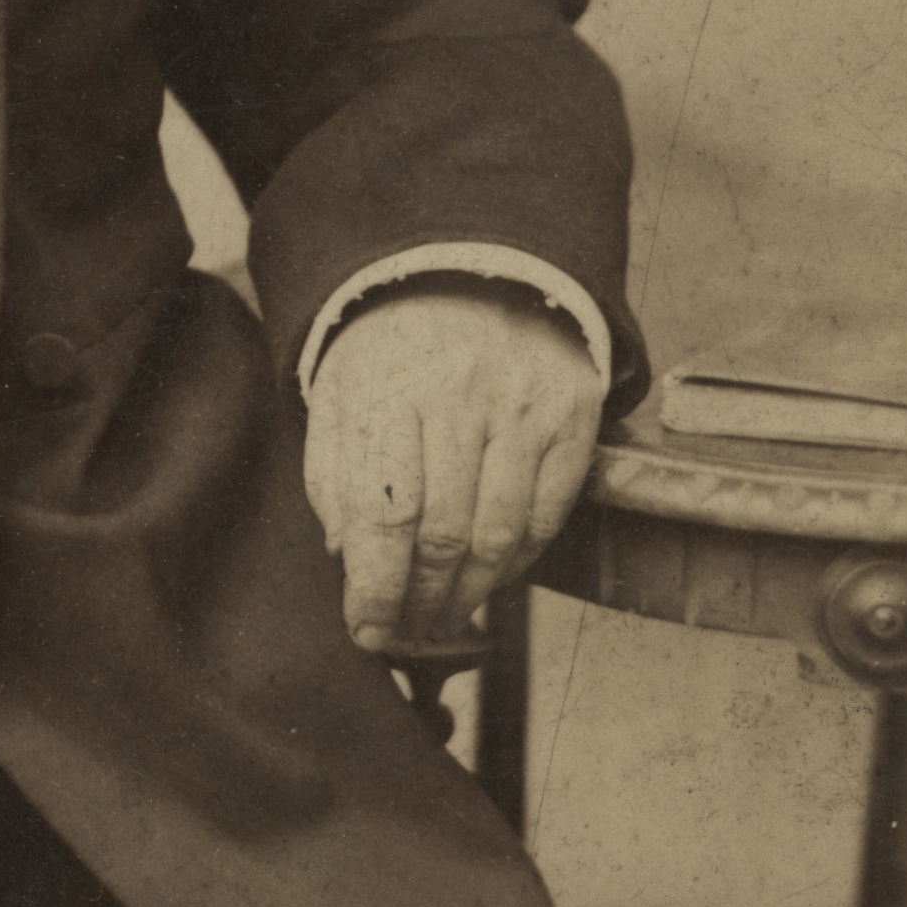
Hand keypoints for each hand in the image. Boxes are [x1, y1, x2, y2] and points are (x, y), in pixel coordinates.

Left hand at [301, 287, 602, 655]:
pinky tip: (489, 576)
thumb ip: (333, 473)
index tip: (365, 628)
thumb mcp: (342, 394)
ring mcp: (524, 406)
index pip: (383, 512)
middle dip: (419, 600)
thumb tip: (346, 556)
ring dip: (470, 593)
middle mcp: (462, 395)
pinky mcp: (572, 415)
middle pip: (442, 532)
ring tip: (443, 615)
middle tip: (404, 632)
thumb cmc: (394, 350)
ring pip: (499, 534)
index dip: (374, 585)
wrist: (473, 274)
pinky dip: (518, 561)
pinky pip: (548, 515)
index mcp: (390, 387)